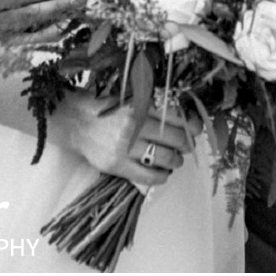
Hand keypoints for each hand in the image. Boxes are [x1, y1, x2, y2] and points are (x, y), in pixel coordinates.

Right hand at [54, 94, 200, 188]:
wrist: (79, 122)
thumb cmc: (110, 109)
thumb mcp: (132, 99)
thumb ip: (155, 105)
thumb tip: (185, 117)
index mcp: (141, 105)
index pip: (177, 115)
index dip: (192, 123)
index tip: (196, 127)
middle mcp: (135, 124)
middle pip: (176, 138)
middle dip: (187, 144)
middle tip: (187, 145)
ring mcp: (126, 146)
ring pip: (166, 158)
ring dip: (177, 161)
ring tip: (176, 160)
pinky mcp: (118, 165)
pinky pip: (148, 176)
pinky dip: (161, 176)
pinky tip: (163, 172)